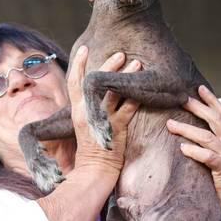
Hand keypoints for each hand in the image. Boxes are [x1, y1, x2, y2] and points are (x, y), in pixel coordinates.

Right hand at [68, 47, 140, 170]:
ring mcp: (102, 120)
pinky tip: (146, 87)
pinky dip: (137, 96)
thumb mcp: (86, 126)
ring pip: (113, 92)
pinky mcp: (116, 128)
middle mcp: (87, 112)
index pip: (74, 82)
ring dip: (126, 75)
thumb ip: (89, 110)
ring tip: (137, 63)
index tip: (84, 47)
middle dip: (108, 65)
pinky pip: (128, 108)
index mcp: (78, 111)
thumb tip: (98, 95)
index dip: (79, 64)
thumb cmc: (92, 151)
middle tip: (121, 53)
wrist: (93, 172)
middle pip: (94, 82)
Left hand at [166, 85, 220, 215]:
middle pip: (216, 120)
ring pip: (207, 137)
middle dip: (198, 107)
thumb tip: (202, 129)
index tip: (199, 88)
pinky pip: (208, 157)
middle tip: (181, 98)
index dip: (213, 100)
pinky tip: (182, 148)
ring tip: (170, 124)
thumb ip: (220, 141)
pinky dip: (194, 151)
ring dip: (187, 129)